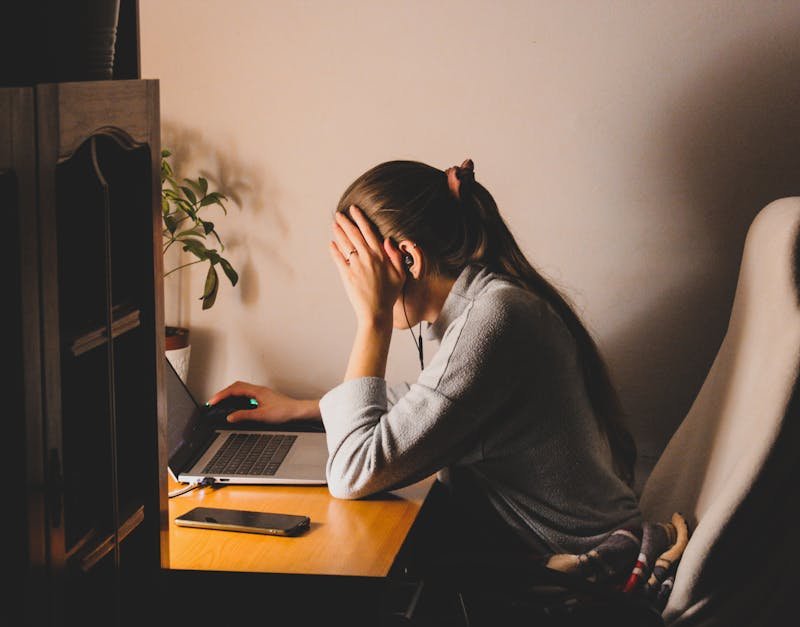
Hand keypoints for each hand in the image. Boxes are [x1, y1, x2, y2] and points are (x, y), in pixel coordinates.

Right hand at [206, 381, 319, 423]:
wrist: (298, 412)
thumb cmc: (285, 411)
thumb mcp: (262, 416)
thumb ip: (244, 415)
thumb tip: (230, 416)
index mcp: (256, 391)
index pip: (234, 390)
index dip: (221, 395)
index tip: (212, 401)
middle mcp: (258, 390)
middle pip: (236, 387)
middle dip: (223, 393)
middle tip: (214, 401)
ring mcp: (261, 393)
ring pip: (241, 389)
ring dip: (230, 394)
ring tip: (222, 402)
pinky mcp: (264, 397)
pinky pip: (246, 393)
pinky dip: (238, 397)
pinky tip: (237, 405)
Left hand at [329, 205, 405, 327]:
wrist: (376, 312)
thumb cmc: (390, 294)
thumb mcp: (400, 275)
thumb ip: (396, 256)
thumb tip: (389, 241)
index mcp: (380, 256)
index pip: (368, 232)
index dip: (360, 219)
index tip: (354, 210)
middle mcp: (367, 258)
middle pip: (354, 235)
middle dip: (345, 222)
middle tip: (339, 214)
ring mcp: (355, 266)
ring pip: (345, 244)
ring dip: (338, 232)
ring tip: (334, 224)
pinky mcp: (346, 275)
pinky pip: (338, 259)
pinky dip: (334, 250)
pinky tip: (331, 243)